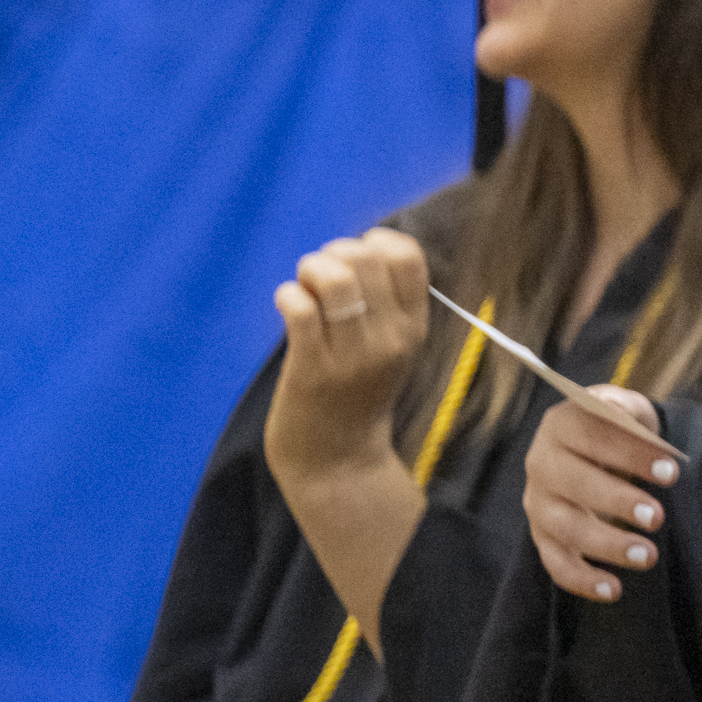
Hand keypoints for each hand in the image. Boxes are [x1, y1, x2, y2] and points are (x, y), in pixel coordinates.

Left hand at [264, 229, 432, 491]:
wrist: (337, 459)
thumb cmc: (357, 394)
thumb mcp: (391, 348)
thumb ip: (384, 302)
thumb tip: (353, 249)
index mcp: (414, 327)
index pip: (408, 256)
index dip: (375, 242)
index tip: (356, 264)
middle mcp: (390, 338)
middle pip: (366, 256)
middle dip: (333, 253)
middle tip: (320, 280)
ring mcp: (352, 355)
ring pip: (335, 278)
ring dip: (309, 270)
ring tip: (304, 290)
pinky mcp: (313, 368)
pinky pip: (299, 307)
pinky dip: (287, 295)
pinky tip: (287, 307)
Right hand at [521, 389, 680, 601]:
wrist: (594, 450)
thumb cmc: (617, 430)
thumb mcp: (627, 410)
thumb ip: (624, 407)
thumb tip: (613, 408)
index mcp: (561, 425)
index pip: (591, 436)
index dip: (630, 453)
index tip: (672, 471)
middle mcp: (542, 463)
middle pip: (573, 484)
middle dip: (617, 502)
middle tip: (658, 516)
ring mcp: (539, 503)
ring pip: (566, 528)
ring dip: (606, 545)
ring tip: (648, 556)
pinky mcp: (543, 536)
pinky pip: (556, 563)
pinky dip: (582, 580)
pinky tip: (614, 590)